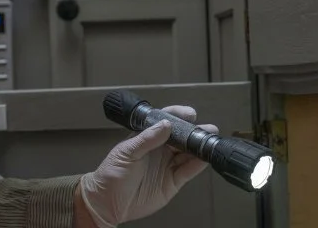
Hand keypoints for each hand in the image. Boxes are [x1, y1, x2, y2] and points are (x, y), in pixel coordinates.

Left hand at [78, 106, 217, 227]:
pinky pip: (188, 171)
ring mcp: (167, 165)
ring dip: (200, 147)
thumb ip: (146, 139)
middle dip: (195, 131)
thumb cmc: (111, 174)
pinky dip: (198, 165)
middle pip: (182, 137)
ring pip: (188, 153)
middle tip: (207, 128)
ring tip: (210, 141)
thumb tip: (165, 124)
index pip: (165, 121)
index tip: (190, 114)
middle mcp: (160, 149)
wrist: (107, 203)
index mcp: (147, 138)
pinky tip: (205, 158)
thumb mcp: (126, 152)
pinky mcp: (172, 182)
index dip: (178, 116)